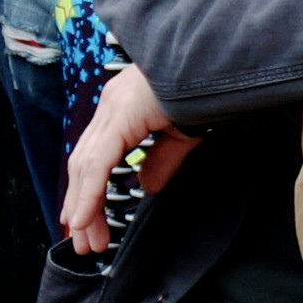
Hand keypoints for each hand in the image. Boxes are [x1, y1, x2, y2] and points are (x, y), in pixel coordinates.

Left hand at [60, 66, 200, 255]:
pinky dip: (89, 192)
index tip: (87, 221)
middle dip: (81, 205)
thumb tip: (146, 186)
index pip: (94, 155)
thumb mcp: (183, 133)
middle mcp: (111, 105)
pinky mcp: (121, 116)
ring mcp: (113, 108)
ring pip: (85, 166)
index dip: (87, 189)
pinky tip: (84, 218)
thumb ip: (162, 159)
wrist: (220, 61)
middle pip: (83, 164)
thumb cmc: (207, 88)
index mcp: (123, 106)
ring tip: (87, 239)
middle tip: (86, 241)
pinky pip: (98, 162)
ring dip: (83, 205)